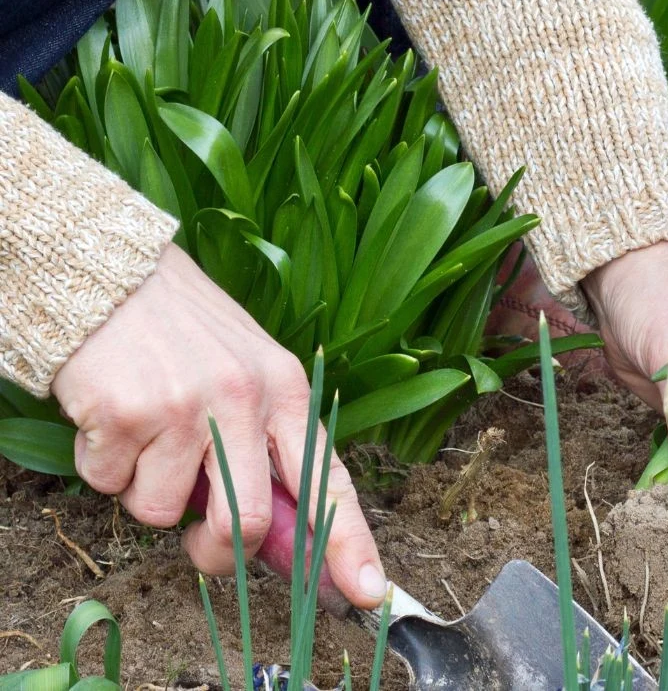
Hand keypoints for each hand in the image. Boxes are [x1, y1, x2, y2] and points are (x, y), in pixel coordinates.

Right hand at [50, 244, 385, 607]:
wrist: (108, 272)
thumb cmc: (184, 330)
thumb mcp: (248, 368)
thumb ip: (266, 440)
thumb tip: (276, 530)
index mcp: (287, 389)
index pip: (327, 479)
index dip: (348, 542)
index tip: (367, 592)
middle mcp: (245, 398)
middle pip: (249, 522)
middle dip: (220, 552)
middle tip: (200, 540)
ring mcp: (185, 408)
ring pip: (165, 513)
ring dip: (146, 490)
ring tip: (145, 432)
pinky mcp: (127, 414)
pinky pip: (109, 484)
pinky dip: (104, 465)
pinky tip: (111, 414)